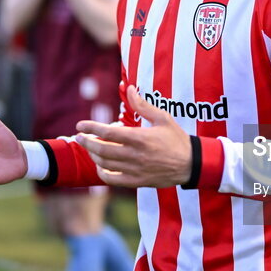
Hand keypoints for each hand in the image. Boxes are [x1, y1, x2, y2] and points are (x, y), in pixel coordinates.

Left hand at [74, 86, 192, 187]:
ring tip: (90, 148)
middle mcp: (135, 155)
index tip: (80, 125)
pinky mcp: (137, 181)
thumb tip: (129, 88)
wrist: (191, 164)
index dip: (91, 128)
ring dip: (93, 156)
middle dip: (86, 142)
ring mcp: (135, 170)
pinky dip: (102, 173)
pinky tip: (100, 166)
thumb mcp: (162, 118)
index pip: (108, 132)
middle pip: (102, 150)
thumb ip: (142, 105)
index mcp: (140, 138)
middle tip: (79, 137)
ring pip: (105, 164)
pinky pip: (113, 180)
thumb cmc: (176, 138)